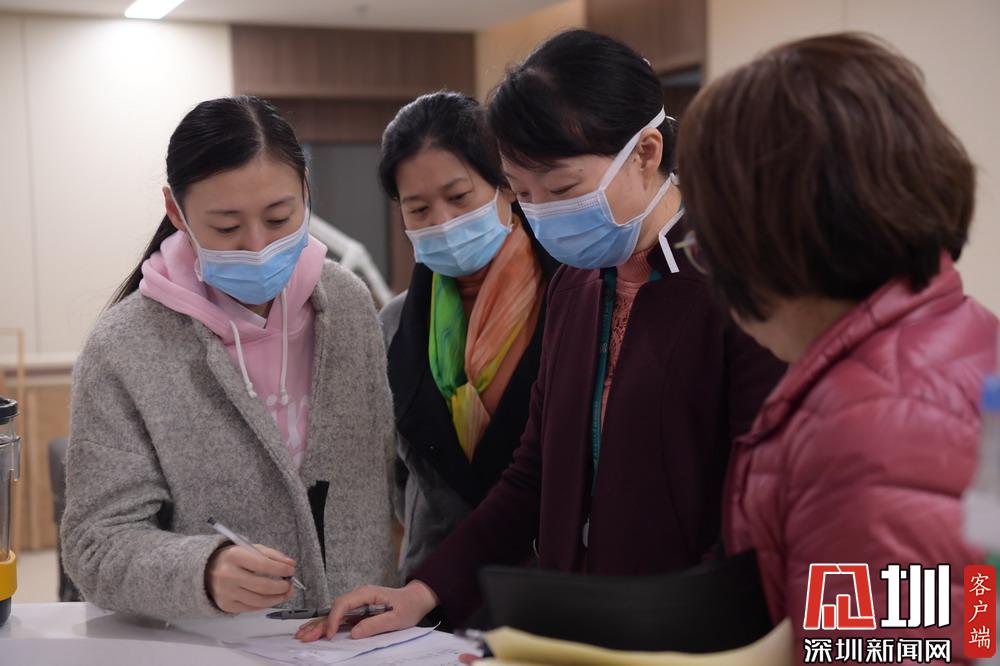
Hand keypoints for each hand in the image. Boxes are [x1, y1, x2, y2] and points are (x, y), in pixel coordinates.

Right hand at [206, 544, 296, 613]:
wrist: (207, 571)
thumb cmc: (234, 559)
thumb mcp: (251, 549)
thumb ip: (272, 555)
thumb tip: (290, 564)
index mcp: (234, 556)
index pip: (262, 565)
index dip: (280, 569)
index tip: (292, 570)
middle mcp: (228, 575)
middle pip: (261, 586)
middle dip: (281, 587)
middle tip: (290, 586)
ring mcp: (225, 592)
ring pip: (258, 601)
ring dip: (276, 599)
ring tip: (286, 594)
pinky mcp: (225, 605)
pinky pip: (251, 608)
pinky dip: (265, 604)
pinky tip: (272, 599)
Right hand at [295, 579, 438, 641]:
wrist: (415, 600)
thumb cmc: (408, 607)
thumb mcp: (396, 618)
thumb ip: (375, 624)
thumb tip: (354, 632)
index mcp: (367, 594)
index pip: (344, 604)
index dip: (334, 619)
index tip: (330, 634)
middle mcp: (359, 596)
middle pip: (334, 608)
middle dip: (319, 623)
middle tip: (305, 636)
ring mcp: (357, 602)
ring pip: (333, 613)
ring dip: (319, 624)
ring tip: (303, 634)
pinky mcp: (357, 610)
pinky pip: (339, 617)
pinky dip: (327, 624)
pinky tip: (315, 629)